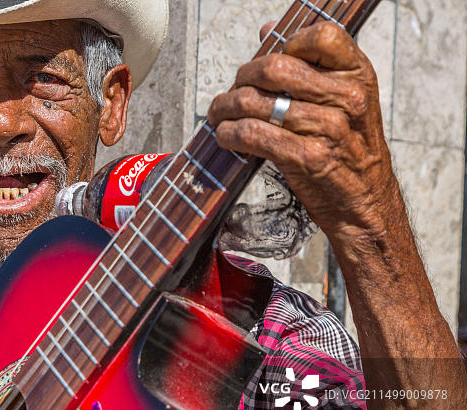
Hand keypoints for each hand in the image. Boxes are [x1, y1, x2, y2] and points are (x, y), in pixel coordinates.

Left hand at [208, 21, 396, 243]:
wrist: (365, 204)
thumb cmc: (349, 151)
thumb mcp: (344, 101)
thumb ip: (311, 65)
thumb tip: (268, 30)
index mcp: (358, 75)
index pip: (322, 36)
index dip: (287, 42)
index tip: (267, 62)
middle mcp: (347, 97)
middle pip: (275, 67)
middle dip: (241, 78)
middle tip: (231, 92)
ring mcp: (328, 128)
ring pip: (255, 102)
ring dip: (225, 108)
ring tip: (219, 115)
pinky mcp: (308, 158)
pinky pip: (253, 135)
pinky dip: (230, 134)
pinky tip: (226, 136)